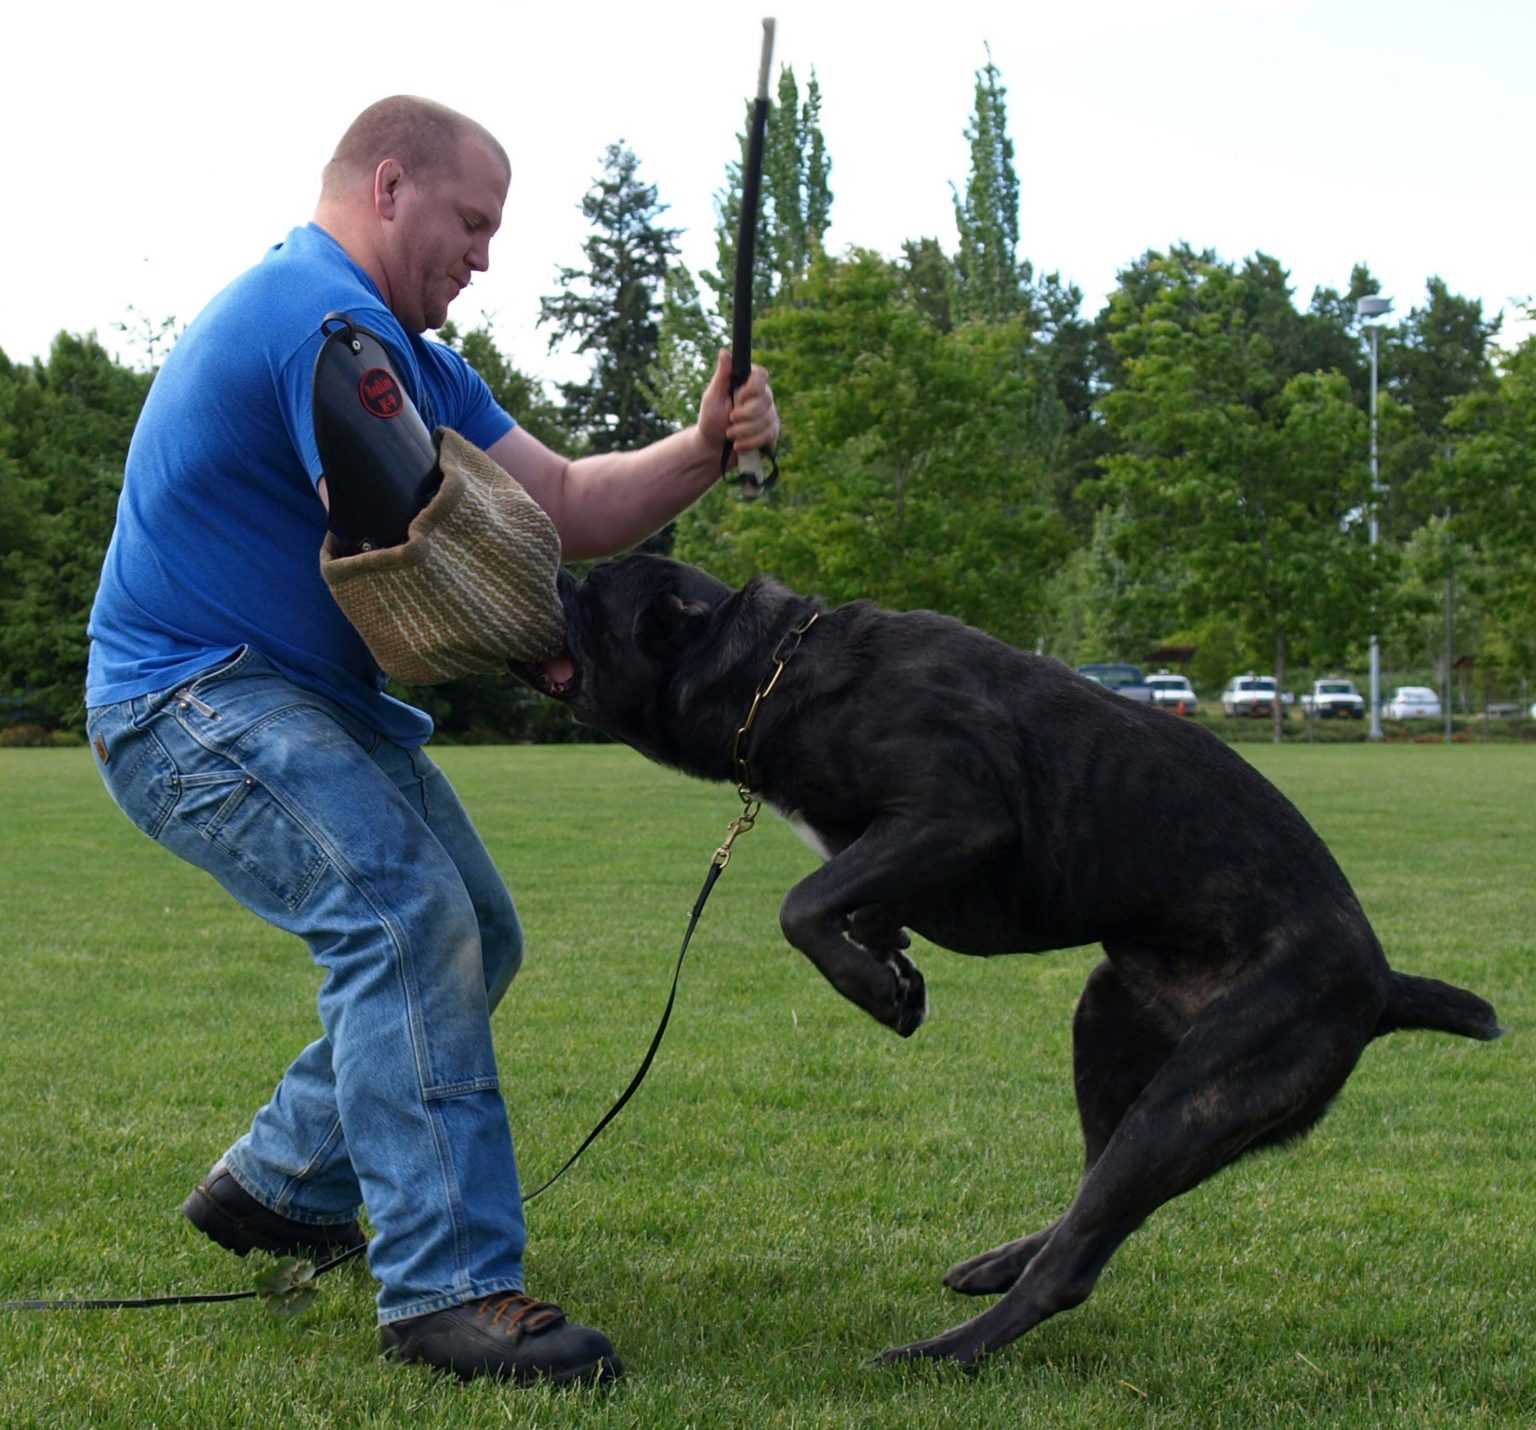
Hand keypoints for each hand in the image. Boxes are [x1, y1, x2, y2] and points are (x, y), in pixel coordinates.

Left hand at [699, 348, 778, 469]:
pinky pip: (767, 435)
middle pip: (764, 401)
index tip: (739, 396)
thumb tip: (724, 352)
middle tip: (730, 420)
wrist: (713, 448)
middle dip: (744, 415)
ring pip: (765, 421)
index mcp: (749, 384)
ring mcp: (770, 415)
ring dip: (743, 431)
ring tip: (730, 434)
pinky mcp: (772, 433)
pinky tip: (738, 445)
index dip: (753, 387)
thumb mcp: (712, 397)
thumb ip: (722, 376)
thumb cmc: (711, 420)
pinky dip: (749, 442)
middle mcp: (763, 397)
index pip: (761, 375)